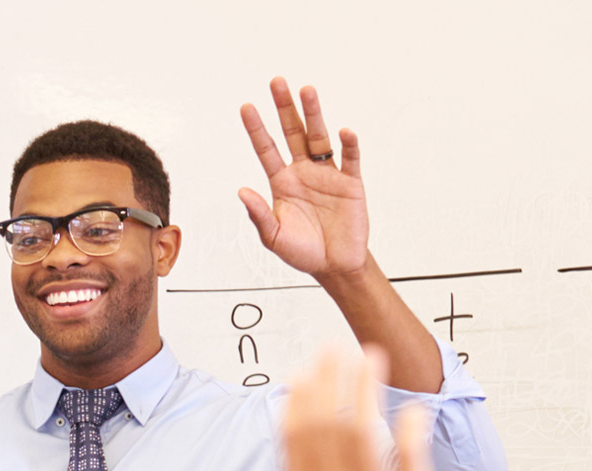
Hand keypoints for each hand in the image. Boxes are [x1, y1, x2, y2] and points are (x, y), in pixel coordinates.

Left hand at [237, 78, 370, 280]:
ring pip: (319, 138)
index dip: (257, 128)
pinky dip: (349, 145)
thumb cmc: (303, 252)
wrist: (334, 266)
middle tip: (277, 82)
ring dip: (314, 114)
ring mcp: (328, 174)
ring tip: (307, 91)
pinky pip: (350, 159)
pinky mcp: (350, 183)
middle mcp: (304, 172)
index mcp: (283, 182)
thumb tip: (242, 192)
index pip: (267, 149)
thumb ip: (259, 215)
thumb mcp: (274, 237)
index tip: (246, 106)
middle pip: (293, 133)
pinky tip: (343, 131)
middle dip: (285, 108)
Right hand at [270, 346, 435, 470]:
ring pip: (363, 433)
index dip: (300, 398)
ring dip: (365, 389)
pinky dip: (408, 432)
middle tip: (338, 347)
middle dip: (330, 380)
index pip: (295, 440)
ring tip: (373, 357)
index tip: (306, 369)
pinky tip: (411, 406)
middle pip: (326, 425)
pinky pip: (409, 464)